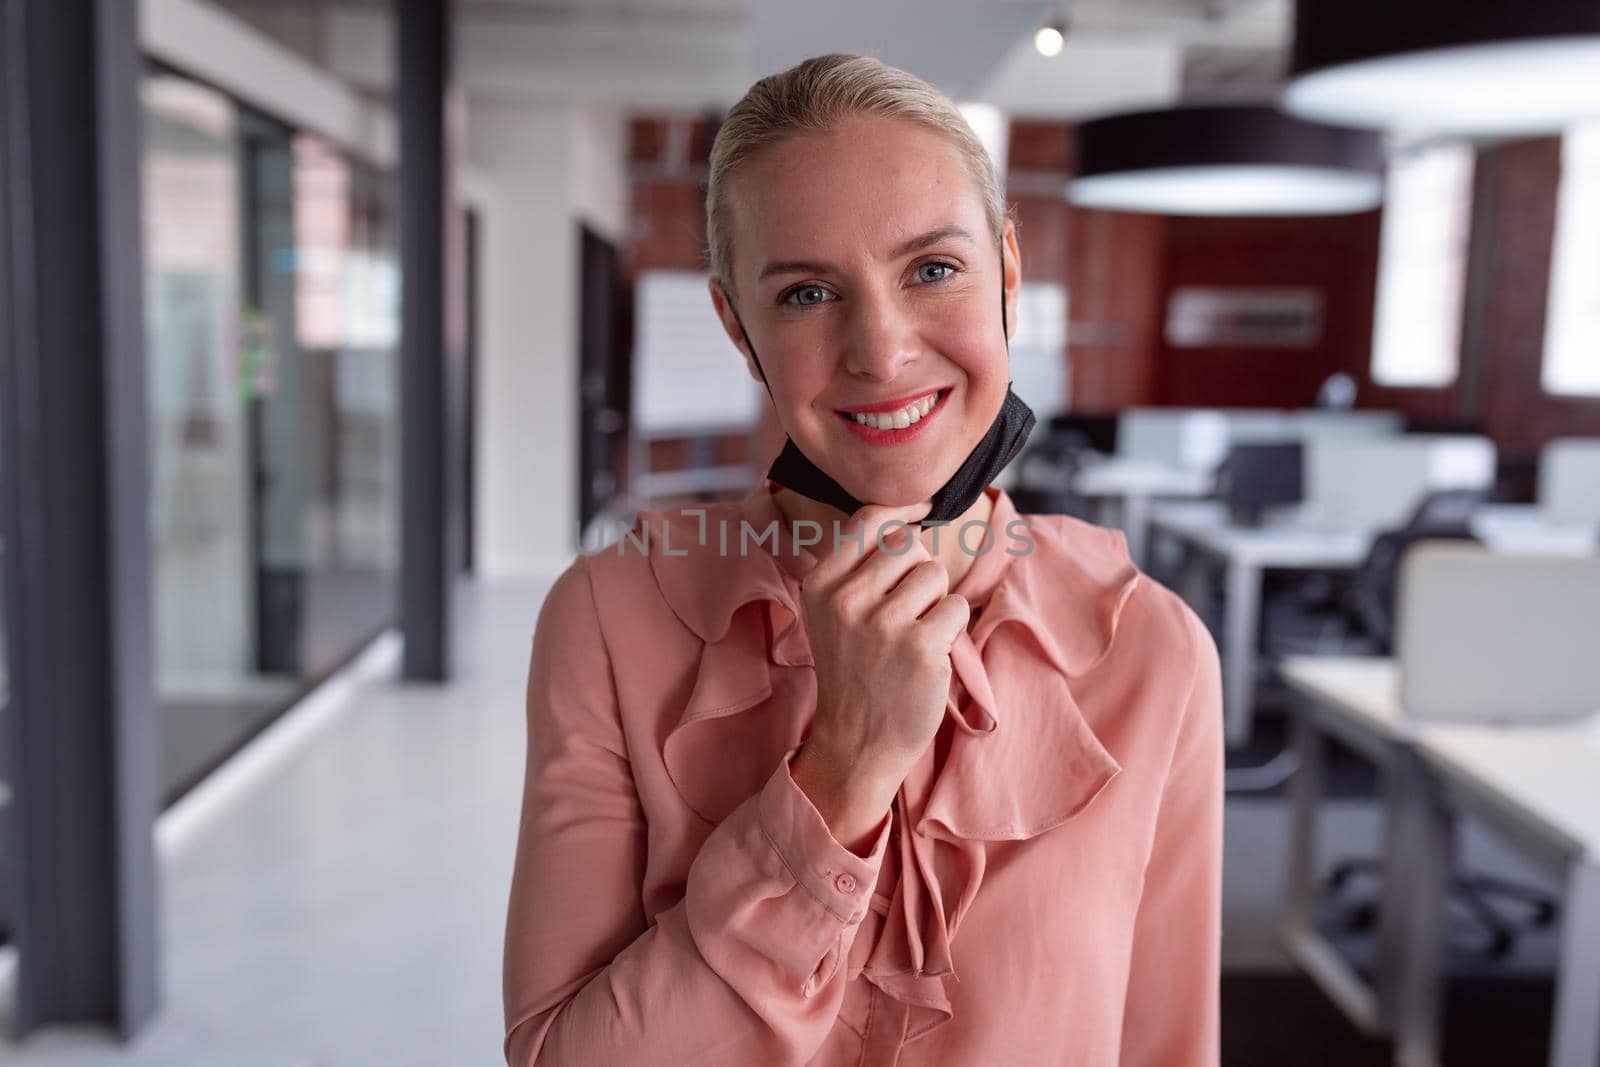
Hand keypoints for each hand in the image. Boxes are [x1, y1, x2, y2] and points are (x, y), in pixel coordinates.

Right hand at [791, 503, 969, 845]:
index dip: (903, 510)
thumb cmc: (854, 672)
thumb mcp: (831, 615)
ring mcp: (883, 624)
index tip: (923, 510)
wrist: (856, 744)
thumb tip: (908, 515)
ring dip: (935, 602)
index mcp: (821, 585)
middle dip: (917, 570)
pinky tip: (929, 655)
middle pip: (908, 543)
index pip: (870, 520)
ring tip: (914, 636)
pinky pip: (956, 608)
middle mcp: (847, 600)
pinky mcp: (921, 647)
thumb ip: (857, 568)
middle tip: (907, 610)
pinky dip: (952, 630)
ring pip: (934, 574)